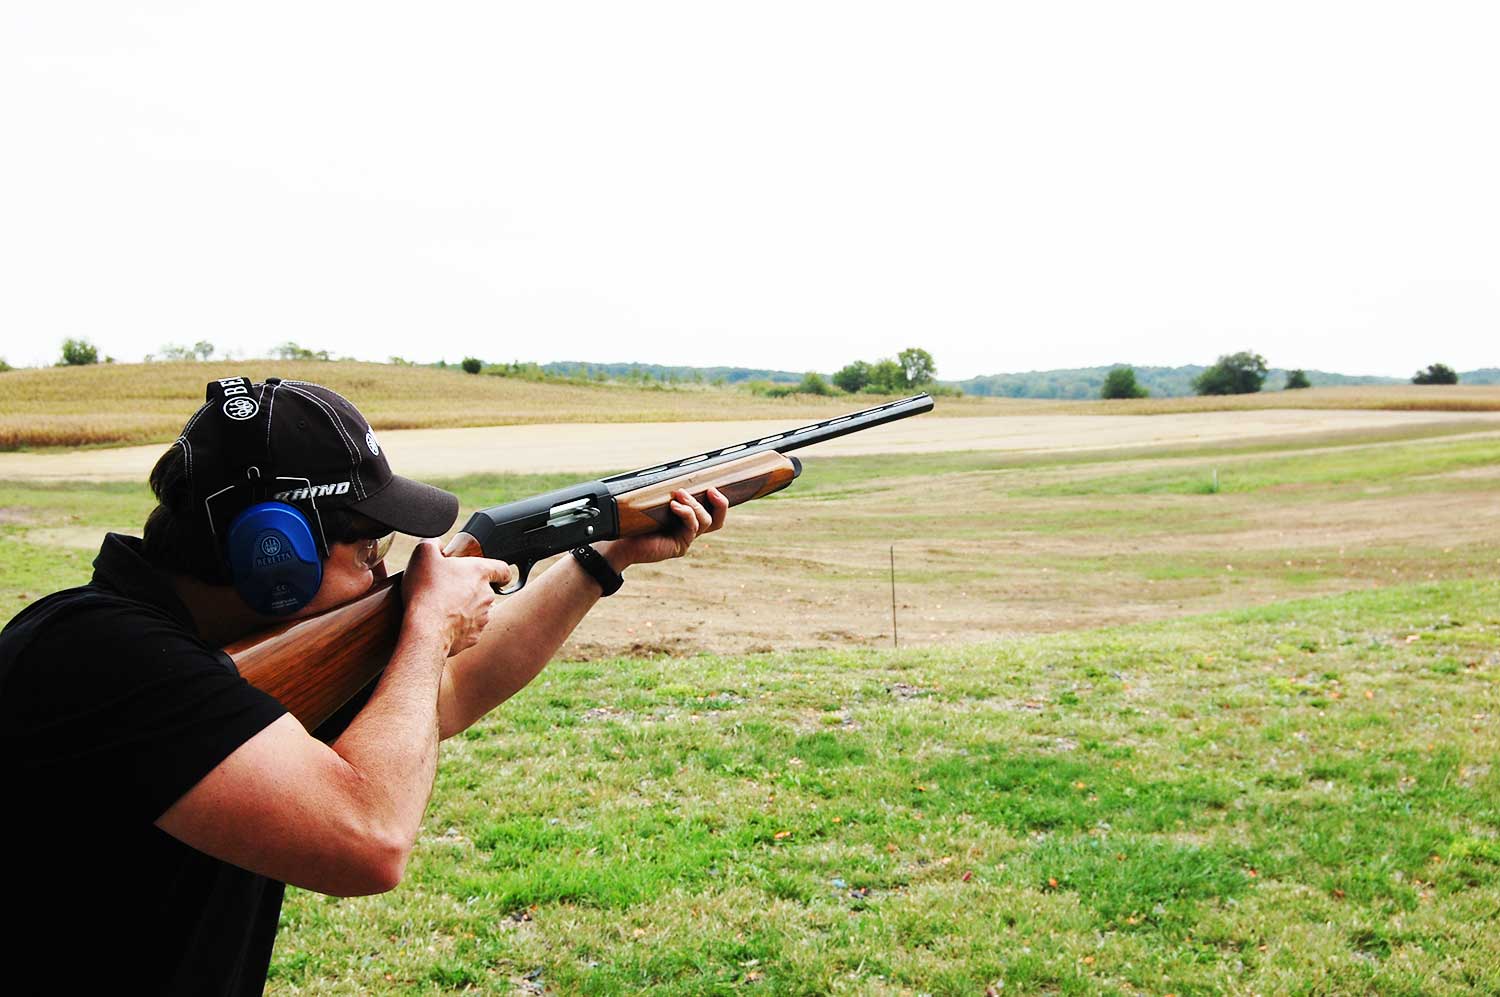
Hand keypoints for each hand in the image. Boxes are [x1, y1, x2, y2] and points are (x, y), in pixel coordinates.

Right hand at [401, 540, 512, 654]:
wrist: (424, 630)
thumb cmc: (426, 592)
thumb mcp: (423, 553)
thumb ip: (434, 543)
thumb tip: (437, 546)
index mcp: (479, 572)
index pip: (503, 569)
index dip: (500, 572)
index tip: (497, 576)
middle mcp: (486, 595)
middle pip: (485, 590)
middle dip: (469, 590)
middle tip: (447, 590)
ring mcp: (482, 618)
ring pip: (477, 611)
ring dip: (464, 608)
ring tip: (441, 608)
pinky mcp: (473, 636)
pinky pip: (468, 629)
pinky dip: (458, 626)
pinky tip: (441, 623)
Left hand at [599, 487, 727, 569]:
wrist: (619, 542)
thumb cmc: (634, 519)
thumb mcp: (655, 501)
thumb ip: (670, 491)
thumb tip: (678, 471)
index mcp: (686, 519)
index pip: (711, 510)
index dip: (720, 500)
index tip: (715, 485)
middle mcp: (689, 530)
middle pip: (717, 519)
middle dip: (720, 503)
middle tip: (712, 490)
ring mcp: (686, 539)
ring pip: (706, 521)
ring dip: (695, 505)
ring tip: (679, 494)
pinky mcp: (680, 546)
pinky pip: (692, 528)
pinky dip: (686, 514)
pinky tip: (674, 506)